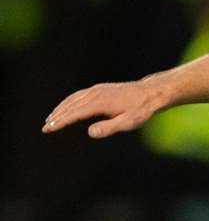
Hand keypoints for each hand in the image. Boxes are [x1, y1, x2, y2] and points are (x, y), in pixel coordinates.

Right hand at [42, 79, 167, 138]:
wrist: (151, 93)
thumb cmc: (141, 110)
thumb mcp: (128, 122)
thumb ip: (109, 128)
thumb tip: (90, 132)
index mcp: (100, 103)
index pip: (74, 114)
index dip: (60, 122)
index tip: (48, 129)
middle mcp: (96, 94)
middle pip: (70, 106)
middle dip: (57, 117)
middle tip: (45, 128)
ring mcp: (97, 90)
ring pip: (73, 99)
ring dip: (60, 108)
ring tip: (51, 118)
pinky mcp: (100, 88)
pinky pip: (79, 95)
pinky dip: (69, 101)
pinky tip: (66, 107)